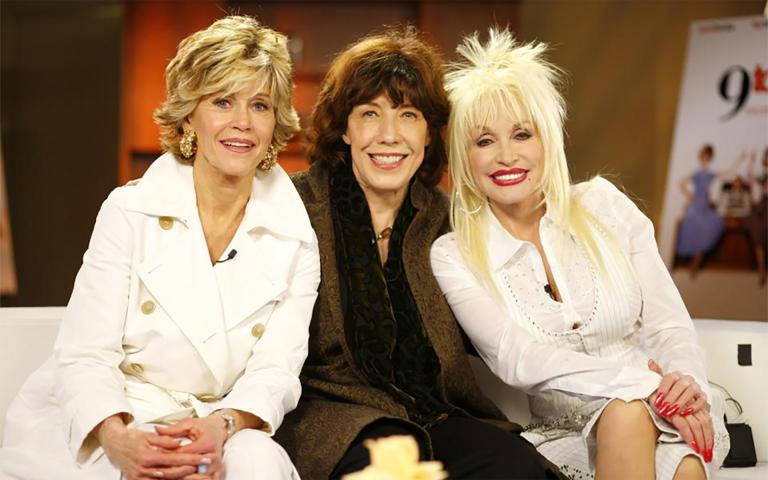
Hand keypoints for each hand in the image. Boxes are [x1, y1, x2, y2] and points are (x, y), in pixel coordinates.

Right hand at [96, 415, 211, 479]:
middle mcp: (144, 469)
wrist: (114, 444)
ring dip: (183, 479)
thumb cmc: (132, 438)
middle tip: (206, 468)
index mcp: (148, 456)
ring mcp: (140, 478)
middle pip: (173, 473)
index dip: (192, 459)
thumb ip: (165, 440)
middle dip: (191, 472)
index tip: (206, 457)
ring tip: (199, 476)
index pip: (175, 459)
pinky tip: (181, 479)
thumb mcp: (148, 435)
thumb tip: (179, 443)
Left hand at [156, 416, 226, 479]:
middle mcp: (213, 456)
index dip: (168, 453)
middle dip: (172, 467)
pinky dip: (193, 479)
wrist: (220, 429)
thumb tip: (156, 429)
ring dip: (182, 476)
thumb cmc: (204, 426)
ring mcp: (216, 466)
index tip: (155, 452)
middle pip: (189, 467)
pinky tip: (182, 477)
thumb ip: (173, 429)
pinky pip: (203, 479)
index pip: (184, 453)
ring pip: (195, 476)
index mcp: (207, 443)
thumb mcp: (189, 424)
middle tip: (156, 467)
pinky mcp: (217, 471)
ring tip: (167, 473)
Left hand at [647, 359, 707, 418]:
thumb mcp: (660, 385)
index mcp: (676, 374)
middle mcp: (687, 379)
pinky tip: (685, 412)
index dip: (663, 389)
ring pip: (691, 391)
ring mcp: (696, 387)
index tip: (657, 399)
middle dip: (671, 397)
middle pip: (680, 385)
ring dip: (681, 401)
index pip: (669, 378)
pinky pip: (701, 400)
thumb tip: (651, 361)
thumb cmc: (668, 393)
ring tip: (674, 411)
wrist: (681, 403)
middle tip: (664, 407)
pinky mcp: (703, 396)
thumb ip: (656, 374)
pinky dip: (694, 406)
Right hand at [667, 408, 715, 462]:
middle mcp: (691, 404)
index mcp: (694, 403)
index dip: (710, 435)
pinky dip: (689, 436)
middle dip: (707, 441)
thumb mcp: (679, 410)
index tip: (710, 447)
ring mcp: (682, 407)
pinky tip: (692, 444)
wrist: (651, 394)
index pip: (708, 422)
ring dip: (700, 441)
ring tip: (701, 452)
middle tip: (707, 454)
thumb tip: (697, 435)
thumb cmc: (664, 403)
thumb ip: (689, 418)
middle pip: (705, 425)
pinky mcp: (673, 411)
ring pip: (697, 426)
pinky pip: (684, 426)